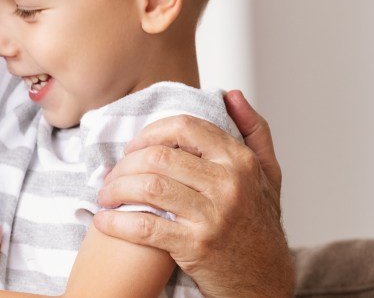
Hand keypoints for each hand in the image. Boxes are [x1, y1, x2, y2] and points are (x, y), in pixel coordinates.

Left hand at [93, 90, 292, 297]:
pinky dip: (117, 222)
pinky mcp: (196, 246)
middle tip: (111, 175)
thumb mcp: (269, 175)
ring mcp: (213, 215)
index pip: (183, 127)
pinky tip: (104, 221)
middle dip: (125, 164)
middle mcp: (230, 184)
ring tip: (106, 196)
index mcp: (240, 161)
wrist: (263, 282)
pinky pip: (145, 226)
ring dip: (116, 189)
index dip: (149, 133)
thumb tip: (231, 94)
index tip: (134, 148)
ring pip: (149, 187)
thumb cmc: (259, 225)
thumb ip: (253, 131)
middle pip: (159, 156)